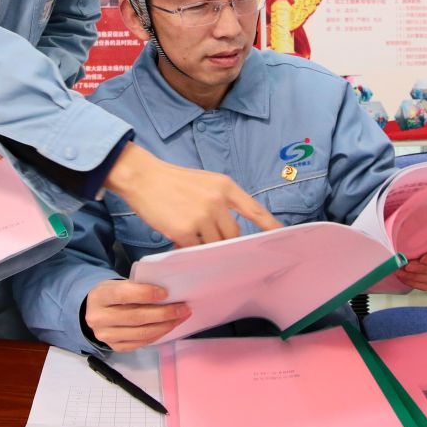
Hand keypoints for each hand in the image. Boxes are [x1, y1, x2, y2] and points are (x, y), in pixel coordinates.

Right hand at [83, 279, 189, 351]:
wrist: (94, 312)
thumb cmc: (112, 294)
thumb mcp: (117, 284)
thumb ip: (136, 288)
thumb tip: (167, 294)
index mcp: (99, 296)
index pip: (123, 294)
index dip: (145, 294)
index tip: (166, 293)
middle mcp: (99, 318)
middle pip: (135, 317)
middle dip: (163, 313)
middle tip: (183, 308)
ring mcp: (106, 336)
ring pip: (141, 333)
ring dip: (165, 326)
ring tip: (180, 318)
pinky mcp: (115, 347)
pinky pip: (141, 343)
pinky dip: (158, 334)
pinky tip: (169, 326)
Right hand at [103, 143, 281, 246]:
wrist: (143, 177)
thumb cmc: (174, 181)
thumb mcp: (205, 182)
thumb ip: (222, 202)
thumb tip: (230, 232)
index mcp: (225, 186)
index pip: (254, 209)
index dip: (270, 225)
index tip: (282, 236)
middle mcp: (217, 201)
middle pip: (233, 234)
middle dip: (223, 240)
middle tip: (208, 236)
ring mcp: (201, 216)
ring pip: (214, 243)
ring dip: (205, 244)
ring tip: (189, 232)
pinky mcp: (184, 230)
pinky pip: (195, 249)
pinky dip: (189, 247)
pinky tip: (179, 237)